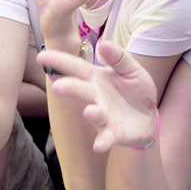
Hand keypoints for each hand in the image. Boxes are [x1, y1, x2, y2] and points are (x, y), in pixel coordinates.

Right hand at [38, 41, 157, 152]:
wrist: (149, 117)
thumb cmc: (136, 90)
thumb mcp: (132, 69)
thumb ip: (119, 57)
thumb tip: (103, 44)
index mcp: (97, 78)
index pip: (76, 67)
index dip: (59, 61)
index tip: (41, 56)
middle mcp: (96, 97)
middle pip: (80, 90)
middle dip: (69, 88)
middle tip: (57, 87)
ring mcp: (104, 116)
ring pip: (94, 113)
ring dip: (91, 113)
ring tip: (90, 111)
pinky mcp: (113, 133)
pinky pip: (105, 137)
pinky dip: (102, 141)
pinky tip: (98, 145)